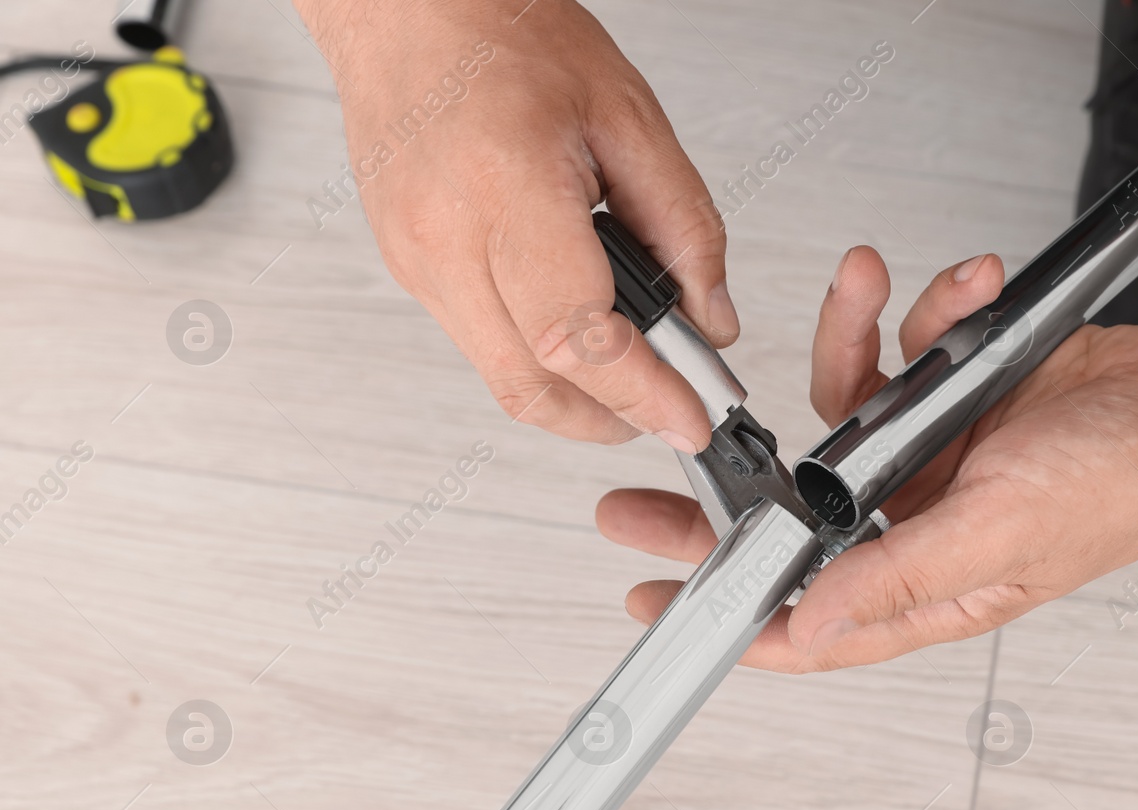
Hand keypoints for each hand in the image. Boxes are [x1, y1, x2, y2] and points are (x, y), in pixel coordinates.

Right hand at [295, 0, 733, 450]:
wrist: (405, 10)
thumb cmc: (504, 34)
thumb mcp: (628, 114)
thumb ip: (682, 226)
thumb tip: (711, 320)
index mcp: (506, 187)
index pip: (578, 337)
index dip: (642, 394)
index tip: (692, 418)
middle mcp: (445, 238)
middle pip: (535, 385)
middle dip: (616, 417)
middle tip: (673, 407)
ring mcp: (416, 263)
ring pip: (505, 380)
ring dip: (579, 398)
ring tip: (637, 372)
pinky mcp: (407, 272)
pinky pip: (481, 348)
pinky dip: (541, 362)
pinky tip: (582, 334)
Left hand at [597, 246, 1137, 670]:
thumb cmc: (1124, 486)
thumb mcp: (999, 537)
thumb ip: (896, 578)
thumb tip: (807, 624)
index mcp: (923, 587)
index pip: (805, 621)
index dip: (725, 614)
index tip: (651, 596)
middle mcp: (914, 528)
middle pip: (792, 518)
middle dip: (725, 491)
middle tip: (650, 476)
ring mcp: (928, 462)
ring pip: (839, 411)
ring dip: (847, 341)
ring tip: (864, 289)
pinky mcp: (947, 400)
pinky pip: (898, 353)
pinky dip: (924, 313)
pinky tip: (962, 292)